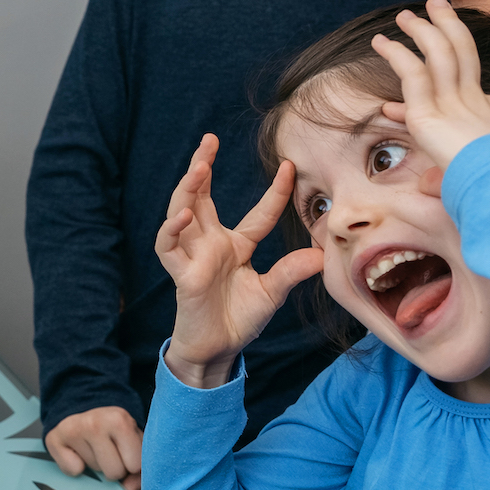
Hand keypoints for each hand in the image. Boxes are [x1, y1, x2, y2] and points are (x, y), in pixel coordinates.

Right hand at [44, 406, 143, 489]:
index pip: (135, 465)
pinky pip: (73, 471)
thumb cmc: (113, 431)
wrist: (81, 409)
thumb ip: (140, 468)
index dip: (132, 464)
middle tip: (108, 451)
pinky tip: (77, 451)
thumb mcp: (133, 441)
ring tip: (93, 448)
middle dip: (114, 468)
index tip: (125, 451)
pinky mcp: (54, 439)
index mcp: (120, 419)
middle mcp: (95, 422)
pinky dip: (75, 467)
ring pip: (94, 473)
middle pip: (114, 472)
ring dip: (96, 466)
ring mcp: (73, 429)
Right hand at [154, 134, 325, 388]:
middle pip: (204, 197)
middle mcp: (212, 244)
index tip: (289, 167)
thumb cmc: (238, 319)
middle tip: (209, 139)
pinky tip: (184, 214)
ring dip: (188, 188)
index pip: (258, 214)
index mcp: (236, 246)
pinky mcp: (181, 273)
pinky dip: (173, 229)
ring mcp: (194, 256)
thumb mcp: (271, 293)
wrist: (216, 350)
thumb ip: (290, 272)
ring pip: (183, 212)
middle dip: (203, 166)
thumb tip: (320, 254)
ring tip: (199, 165)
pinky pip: (169, 247)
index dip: (275, 192)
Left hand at [371, 0, 489, 167]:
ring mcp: (456, 103)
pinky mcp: (431, 114)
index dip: (447, 79)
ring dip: (421, 29)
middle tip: (437, 5)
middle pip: (464, 53)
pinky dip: (396, 55)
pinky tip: (382, 43)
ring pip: (439, 53)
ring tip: (405, 16)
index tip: (424, 83)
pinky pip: (413, 73)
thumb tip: (429, 186)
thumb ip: (448, 180)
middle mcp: (478, 104)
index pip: (469, 89)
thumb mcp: (478, 182)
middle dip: (449, 26)